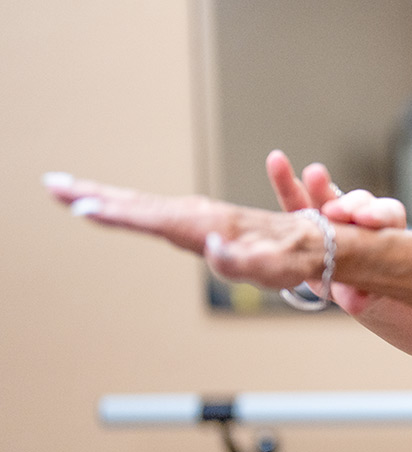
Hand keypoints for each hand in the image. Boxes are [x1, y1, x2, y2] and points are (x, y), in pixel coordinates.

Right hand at [44, 172, 327, 290]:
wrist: (316, 243)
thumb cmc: (295, 259)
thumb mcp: (271, 266)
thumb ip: (240, 259)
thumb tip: (211, 244)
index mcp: (209, 224)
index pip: (154, 219)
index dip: (119, 214)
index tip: (83, 206)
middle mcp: (200, 216)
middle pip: (139, 205)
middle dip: (96, 195)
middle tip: (54, 184)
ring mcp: (200, 218)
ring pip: (144, 205)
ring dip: (105, 197)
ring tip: (68, 190)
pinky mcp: (202, 224)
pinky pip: (157, 213)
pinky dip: (129, 207)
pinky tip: (107, 203)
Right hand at [265, 150, 405, 312]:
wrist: (351, 287)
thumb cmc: (367, 287)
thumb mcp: (368, 294)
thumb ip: (362, 295)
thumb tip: (356, 302)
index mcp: (384, 233)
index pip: (388, 215)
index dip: (378, 214)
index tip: (365, 219)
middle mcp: (358, 220)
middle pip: (357, 202)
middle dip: (345, 201)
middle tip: (332, 205)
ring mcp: (331, 217)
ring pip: (324, 195)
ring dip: (315, 183)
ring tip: (305, 170)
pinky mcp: (305, 220)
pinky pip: (295, 199)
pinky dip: (287, 182)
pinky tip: (276, 162)